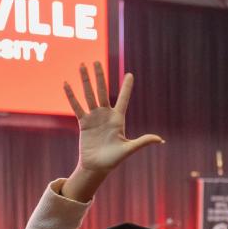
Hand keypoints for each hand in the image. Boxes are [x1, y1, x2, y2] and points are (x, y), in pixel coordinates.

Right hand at [62, 62, 163, 202]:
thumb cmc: (114, 160)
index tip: (130, 74)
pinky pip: (77, 106)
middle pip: (102, 91)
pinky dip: (71, 95)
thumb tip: (161, 139)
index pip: (123, 99)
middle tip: (97, 61)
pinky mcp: (83, 123)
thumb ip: (143, 142)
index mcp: (118, 119)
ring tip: (82, 65)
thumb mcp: (129, 149)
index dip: (126, 87)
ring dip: (85, 80)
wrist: (97, 167)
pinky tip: (67, 83)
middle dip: (100, 76)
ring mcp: (94, 117)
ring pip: (89, 95)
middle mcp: (105, 115)